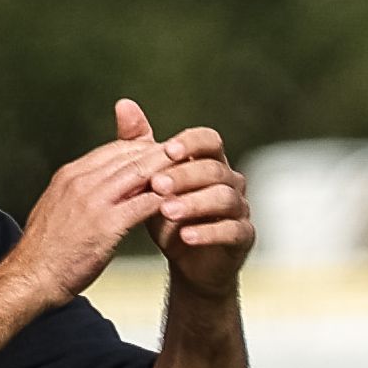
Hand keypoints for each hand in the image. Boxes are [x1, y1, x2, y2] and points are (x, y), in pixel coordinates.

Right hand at [2, 104, 170, 302]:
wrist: (29, 278)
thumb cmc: (43, 253)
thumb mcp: (56, 210)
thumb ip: (77, 194)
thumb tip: (95, 189)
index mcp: (70, 176)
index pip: (114, 150)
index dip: (141, 149)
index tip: (160, 151)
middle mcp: (81, 181)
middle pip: (131, 155)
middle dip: (160, 154)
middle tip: (185, 155)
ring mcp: (94, 201)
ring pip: (141, 174)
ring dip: (168, 172)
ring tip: (190, 172)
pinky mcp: (107, 225)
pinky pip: (145, 204)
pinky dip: (166, 201)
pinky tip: (182, 203)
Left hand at [140, 109, 253, 297]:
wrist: (189, 263)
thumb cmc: (170, 218)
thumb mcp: (151, 183)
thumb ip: (140, 146)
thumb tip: (123, 104)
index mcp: (210, 163)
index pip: (209, 140)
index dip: (191, 143)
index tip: (167, 149)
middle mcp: (231, 181)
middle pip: (214, 169)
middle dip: (185, 175)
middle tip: (157, 184)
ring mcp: (240, 209)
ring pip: (224, 198)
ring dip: (194, 203)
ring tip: (167, 211)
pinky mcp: (244, 237)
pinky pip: (232, 230)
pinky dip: (208, 232)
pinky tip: (185, 236)